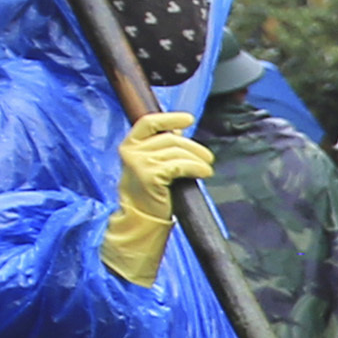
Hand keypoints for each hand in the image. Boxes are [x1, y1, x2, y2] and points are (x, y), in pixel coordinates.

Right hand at [99, 109, 210, 287]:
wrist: (139, 219)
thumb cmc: (147, 192)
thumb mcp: (149, 164)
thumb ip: (159, 147)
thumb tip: (179, 132)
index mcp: (129, 144)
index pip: (149, 122)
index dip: (170, 118)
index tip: (189, 119)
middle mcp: (131, 151)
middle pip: (170, 139)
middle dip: (193, 147)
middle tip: (208, 157)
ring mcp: (139, 163)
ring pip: (178, 152)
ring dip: (198, 159)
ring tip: (207, 167)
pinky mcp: (150, 175)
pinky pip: (180, 165)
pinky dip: (196, 167)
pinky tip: (204, 172)